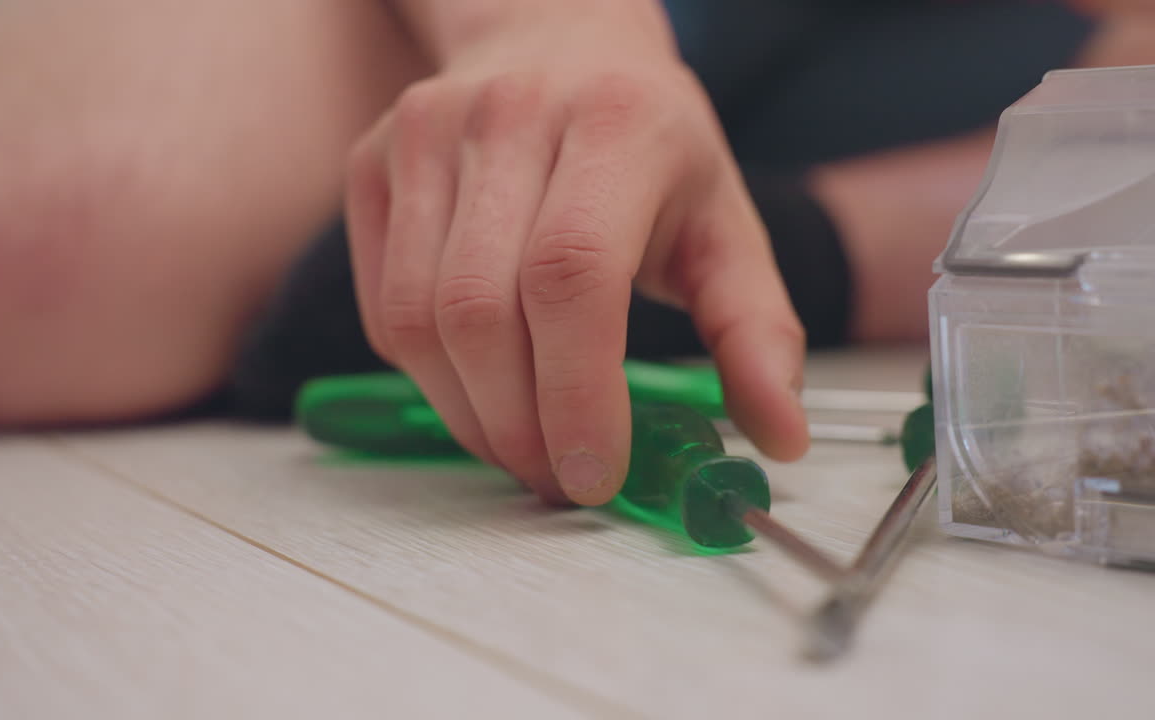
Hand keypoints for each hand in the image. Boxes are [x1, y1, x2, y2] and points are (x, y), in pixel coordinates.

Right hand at [345, 4, 807, 504]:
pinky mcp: (374, 162)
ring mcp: (426, 134)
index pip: (572, 275)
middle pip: (481, 311)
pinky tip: (481, 389)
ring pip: (418, 319)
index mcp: (618, 123)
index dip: (577, 393)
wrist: (558, 39)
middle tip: (561, 477)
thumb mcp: (725, 222)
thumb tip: (780, 435)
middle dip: (519, 426)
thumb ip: (756, 330)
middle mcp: (509, 116)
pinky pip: (385, 307)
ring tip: (523, 445)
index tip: (598, 472)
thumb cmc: (649, 141)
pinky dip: (430, 376)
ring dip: (469, 415)